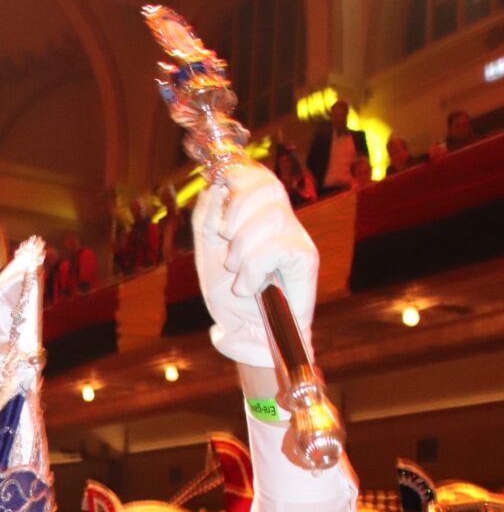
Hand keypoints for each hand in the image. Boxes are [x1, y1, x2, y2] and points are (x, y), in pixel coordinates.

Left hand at [193, 164, 318, 366]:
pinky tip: (247, 286)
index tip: (219, 198)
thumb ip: (207, 217)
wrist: (249, 336)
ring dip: (244, 245)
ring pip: (274, 214)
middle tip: (225, 242)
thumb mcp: (207, 252)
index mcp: (257, 215)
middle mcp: (280, 222)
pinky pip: (281, 245)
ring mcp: (295, 239)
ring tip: (236, 271)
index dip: (239, 176)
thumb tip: (214, 185)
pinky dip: (255, 266)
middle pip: (268, 185)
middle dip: (237, 210)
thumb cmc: (231, 299)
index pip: (258, 175)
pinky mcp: (305, 260)